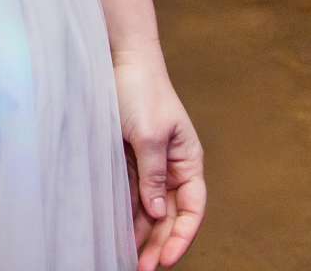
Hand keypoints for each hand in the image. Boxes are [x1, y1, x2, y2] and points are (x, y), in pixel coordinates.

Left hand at [116, 50, 204, 269]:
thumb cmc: (141, 91)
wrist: (120, 60)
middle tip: (142, 269)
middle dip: (159, 244)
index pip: (192, 207)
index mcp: (188, 160)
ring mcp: (150, 166)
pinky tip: (118, 233)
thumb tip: (158, 213)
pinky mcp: (129, 162)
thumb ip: (153, 175)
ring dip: (142, 235)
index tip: (166, 259)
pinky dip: (127, 216)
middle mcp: (172, 167)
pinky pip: (131, 196)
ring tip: (128, 259)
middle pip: (171, 216)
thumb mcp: (148, 134)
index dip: (183, 236)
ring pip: (150, 211)